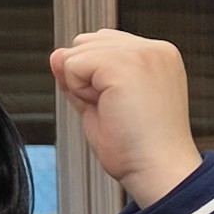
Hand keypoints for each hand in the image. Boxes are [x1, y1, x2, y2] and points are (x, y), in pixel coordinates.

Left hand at [48, 31, 201, 210]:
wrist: (157, 171)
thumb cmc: (135, 147)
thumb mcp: (100, 103)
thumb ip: (79, 76)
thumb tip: (56, 54)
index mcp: (156, 56)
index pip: (101, 44)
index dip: (93, 77)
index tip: (118, 106)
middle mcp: (154, 49)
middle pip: (85, 42)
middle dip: (85, 77)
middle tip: (114, 110)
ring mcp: (142, 53)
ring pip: (77, 52)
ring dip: (81, 85)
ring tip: (113, 110)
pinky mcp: (125, 64)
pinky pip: (72, 64)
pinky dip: (78, 90)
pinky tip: (107, 108)